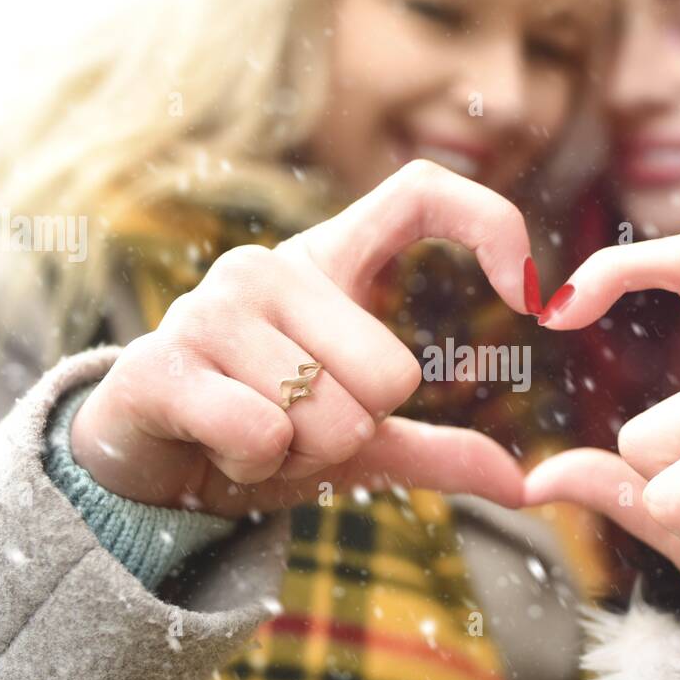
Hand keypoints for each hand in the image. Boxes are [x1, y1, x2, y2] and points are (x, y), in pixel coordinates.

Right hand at [70, 160, 535, 516]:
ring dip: (299, 456)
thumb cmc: (259, 430)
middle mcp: (269, 267)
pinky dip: (255, 466)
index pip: (420, 192)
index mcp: (327, 263)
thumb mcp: (357, 442)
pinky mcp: (161, 360)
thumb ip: (435, 451)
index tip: (532, 297)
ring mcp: (209, 307)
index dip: (490, 222)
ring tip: (256, 436)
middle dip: (356, 433)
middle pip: (391, 373)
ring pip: (327, 415)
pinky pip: (262, 433)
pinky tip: (222, 449)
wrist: (147, 464)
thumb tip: (522, 486)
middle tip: (300, 429)